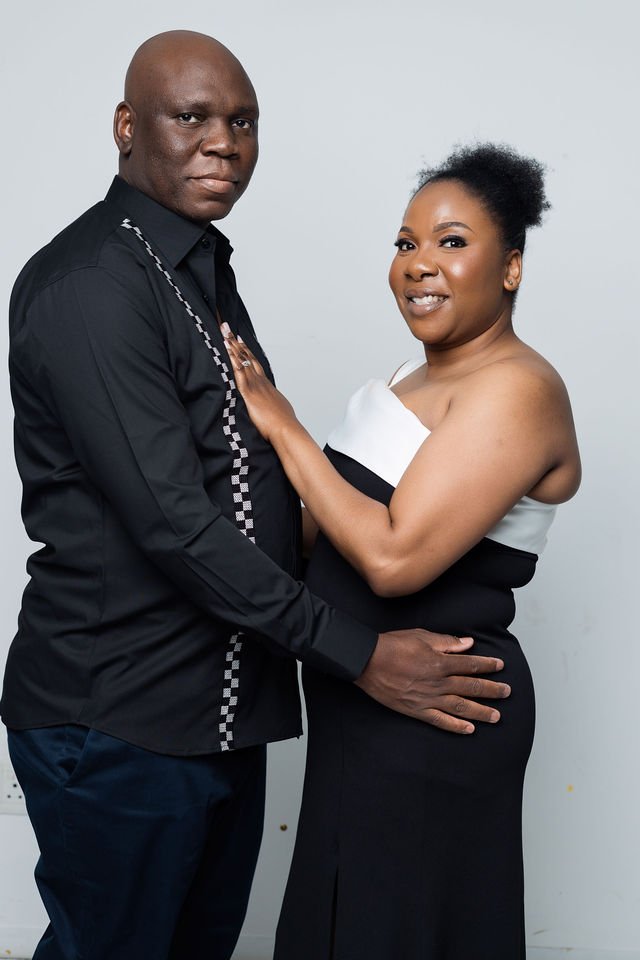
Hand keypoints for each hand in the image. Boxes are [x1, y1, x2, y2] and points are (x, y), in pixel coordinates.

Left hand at [221, 323, 297, 442]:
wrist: (286, 430)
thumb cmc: (283, 424)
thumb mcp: (278, 411)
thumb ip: (273, 406)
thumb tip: (273, 408)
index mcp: (266, 386)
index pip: (253, 364)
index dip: (245, 351)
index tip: (239, 340)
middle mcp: (261, 382)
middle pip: (246, 357)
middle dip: (235, 342)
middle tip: (227, 327)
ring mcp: (255, 386)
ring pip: (242, 361)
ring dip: (232, 347)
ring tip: (224, 333)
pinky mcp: (249, 394)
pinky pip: (239, 373)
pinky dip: (233, 361)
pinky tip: (227, 351)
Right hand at [355, 630, 509, 733]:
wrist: (366, 662)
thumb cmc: (392, 645)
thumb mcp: (421, 636)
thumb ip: (446, 642)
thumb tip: (468, 643)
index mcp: (439, 662)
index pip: (470, 664)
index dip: (487, 666)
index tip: (500, 667)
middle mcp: (437, 682)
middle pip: (470, 687)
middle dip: (491, 690)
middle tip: (507, 692)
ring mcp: (427, 699)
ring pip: (460, 707)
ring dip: (481, 711)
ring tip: (497, 716)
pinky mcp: (416, 710)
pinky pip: (440, 721)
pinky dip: (456, 726)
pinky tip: (469, 729)